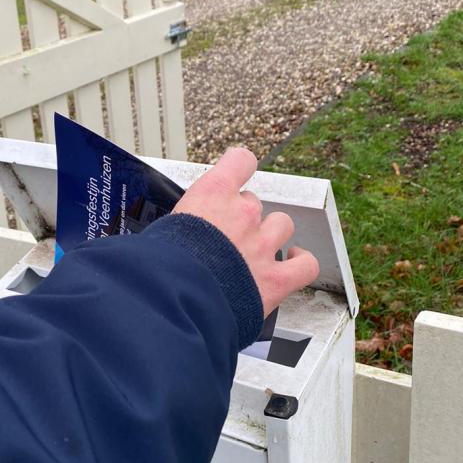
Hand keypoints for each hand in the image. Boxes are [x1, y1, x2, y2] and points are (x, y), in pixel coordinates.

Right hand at [173, 146, 319, 315]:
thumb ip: (176, 225)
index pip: (240, 161)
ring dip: (270, 235)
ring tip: (254, 250)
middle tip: (224, 237)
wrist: (173, 302)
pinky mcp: (276, 279)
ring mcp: (263, 246)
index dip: (239, 168)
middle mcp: (243, 214)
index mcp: (212, 194)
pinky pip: (305, 264)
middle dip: (242, 218)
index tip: (235, 176)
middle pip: (254, 202)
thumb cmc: (158, 268)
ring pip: (282, 225)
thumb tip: (157, 238)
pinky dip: (301, 262)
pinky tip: (291, 262)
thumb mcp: (158, 231)